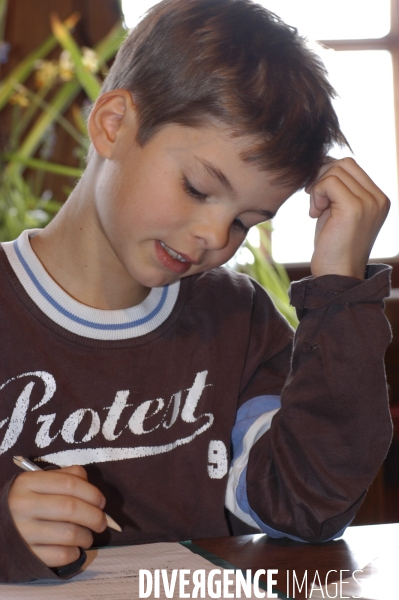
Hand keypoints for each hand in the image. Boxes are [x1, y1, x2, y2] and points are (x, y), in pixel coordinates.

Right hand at [8, 466, 106, 567]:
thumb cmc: (27, 501)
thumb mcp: (40, 482)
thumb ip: (66, 477)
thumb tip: (92, 490)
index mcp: (28, 483)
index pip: (69, 484)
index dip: (92, 493)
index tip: (101, 502)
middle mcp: (23, 506)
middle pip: (70, 508)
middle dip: (94, 516)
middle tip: (102, 522)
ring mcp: (23, 532)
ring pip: (69, 533)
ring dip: (86, 536)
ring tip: (87, 536)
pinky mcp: (26, 555)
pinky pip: (60, 555)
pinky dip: (74, 553)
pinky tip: (73, 548)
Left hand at [307, 157, 389, 278]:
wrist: (337, 275)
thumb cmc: (334, 246)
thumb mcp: (339, 212)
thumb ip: (339, 190)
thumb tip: (324, 162)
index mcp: (378, 198)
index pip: (351, 165)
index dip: (328, 173)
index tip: (316, 194)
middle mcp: (378, 198)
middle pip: (344, 163)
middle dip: (321, 177)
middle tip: (313, 201)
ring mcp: (369, 202)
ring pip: (335, 171)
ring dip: (317, 188)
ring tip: (316, 211)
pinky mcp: (354, 208)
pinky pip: (328, 182)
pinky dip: (315, 194)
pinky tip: (314, 214)